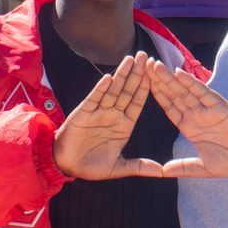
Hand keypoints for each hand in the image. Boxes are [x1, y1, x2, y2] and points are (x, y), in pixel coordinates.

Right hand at [54, 54, 164, 179]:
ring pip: (113, 90)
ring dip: (121, 75)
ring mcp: (98, 112)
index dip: (147, 88)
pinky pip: (94, 98)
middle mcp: (113, 115)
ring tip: (130, 59)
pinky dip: (101, 89)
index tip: (158, 73)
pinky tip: (109, 78)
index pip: (138, 102)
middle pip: (128, 91)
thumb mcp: (118, 167)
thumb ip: (139, 167)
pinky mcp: (83, 112)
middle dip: (137, 73)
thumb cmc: (92, 166)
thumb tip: (161, 172)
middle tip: (146, 55)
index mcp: (124, 125)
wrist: (66, 166)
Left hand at [145, 60, 227, 177]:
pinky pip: (202, 92)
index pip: (169, 108)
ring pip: (184, 90)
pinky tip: (178, 73)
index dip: (156, 96)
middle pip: (173, 94)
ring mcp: (207, 109)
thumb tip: (162, 172)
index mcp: (191, 127)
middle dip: (157, 81)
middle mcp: (197, 115)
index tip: (140, 85)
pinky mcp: (219, 107)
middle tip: (142, 65)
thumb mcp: (204, 168)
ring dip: (169, 78)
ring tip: (154, 64)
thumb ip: (184, 167)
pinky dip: (190, 82)